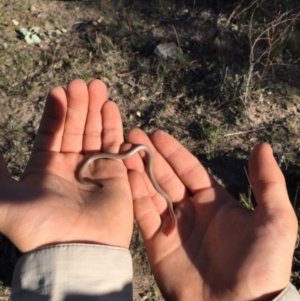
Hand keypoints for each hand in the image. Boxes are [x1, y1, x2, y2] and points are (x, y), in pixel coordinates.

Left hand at [0, 79, 132, 251]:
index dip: (55, 111)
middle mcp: (70, 166)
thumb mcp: (5, 200)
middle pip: (75, 128)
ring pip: (95, 133)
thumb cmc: (40, 226)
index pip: (52, 132)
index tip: (59, 91)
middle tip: (82, 83)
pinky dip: (113, 127)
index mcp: (46, 168)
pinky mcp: (116, 176)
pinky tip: (111, 107)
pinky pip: (115, 147)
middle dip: (79, 105)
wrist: (75, 251)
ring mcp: (95, 169)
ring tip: (97, 87)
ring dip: (96, 110)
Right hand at [125, 129, 297, 300]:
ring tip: (124, 150)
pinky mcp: (158, 243)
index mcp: (214, 201)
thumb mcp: (275, 219)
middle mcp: (191, 210)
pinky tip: (126, 175)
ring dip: (138, 170)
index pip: (190, 169)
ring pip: (152, 191)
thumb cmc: (261, 264)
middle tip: (133, 135)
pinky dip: (135, 194)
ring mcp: (173, 226)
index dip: (173, 152)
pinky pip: (144, 213)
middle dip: (150, 155)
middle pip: (167, 176)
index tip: (157, 135)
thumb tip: (262, 146)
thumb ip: (267, 181)